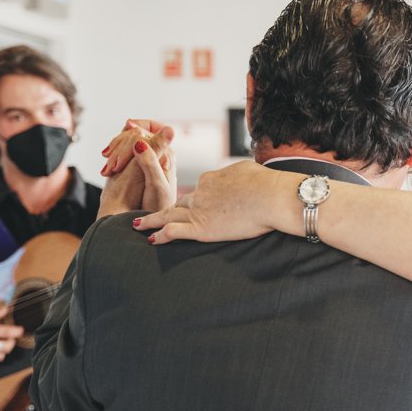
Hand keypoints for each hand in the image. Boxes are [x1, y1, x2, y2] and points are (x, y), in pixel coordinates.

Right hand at [99, 121, 176, 217]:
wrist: (151, 223)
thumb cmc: (157, 207)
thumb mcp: (155, 184)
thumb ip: (150, 160)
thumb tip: (141, 138)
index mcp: (166, 153)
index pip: (154, 126)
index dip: (139, 125)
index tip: (125, 129)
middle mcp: (158, 154)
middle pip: (137, 134)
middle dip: (122, 142)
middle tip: (109, 157)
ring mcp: (146, 161)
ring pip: (127, 144)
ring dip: (115, 151)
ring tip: (107, 169)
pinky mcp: (136, 168)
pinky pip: (122, 154)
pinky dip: (113, 158)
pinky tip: (107, 170)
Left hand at [134, 161, 290, 243]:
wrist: (272, 197)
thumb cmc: (267, 183)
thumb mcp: (247, 171)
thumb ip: (236, 176)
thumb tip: (239, 179)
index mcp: (212, 179)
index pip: (200, 190)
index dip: (195, 198)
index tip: (193, 206)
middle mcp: (201, 193)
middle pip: (179, 202)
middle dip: (165, 207)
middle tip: (151, 213)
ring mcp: (199, 210)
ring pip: (168, 214)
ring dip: (152, 220)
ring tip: (138, 224)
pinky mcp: (202, 228)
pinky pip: (175, 231)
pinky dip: (161, 234)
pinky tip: (152, 239)